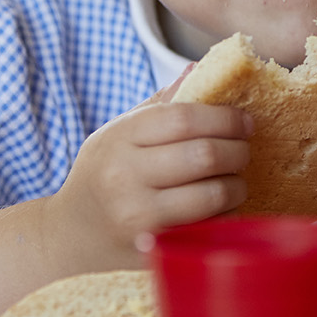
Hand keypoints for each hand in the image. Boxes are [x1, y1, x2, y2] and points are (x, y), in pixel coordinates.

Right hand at [49, 79, 251, 269]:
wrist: (72, 238)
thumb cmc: (102, 176)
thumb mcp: (118, 134)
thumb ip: (159, 105)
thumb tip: (197, 68)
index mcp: (119, 140)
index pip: (185, 118)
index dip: (224, 117)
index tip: (244, 120)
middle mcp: (125, 179)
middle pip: (204, 155)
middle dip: (238, 150)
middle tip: (244, 149)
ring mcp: (140, 218)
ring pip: (213, 194)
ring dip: (237, 184)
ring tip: (235, 179)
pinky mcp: (156, 248)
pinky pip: (211, 227)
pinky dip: (227, 215)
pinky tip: (221, 207)